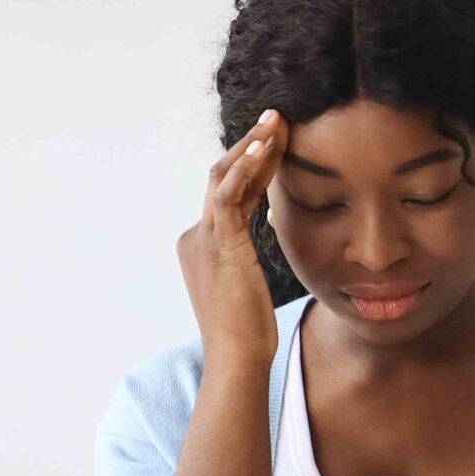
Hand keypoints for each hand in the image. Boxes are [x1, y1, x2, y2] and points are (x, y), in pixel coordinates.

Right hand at [179, 110, 285, 370]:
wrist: (237, 357)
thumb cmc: (250, 331)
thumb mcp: (250, 283)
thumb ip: (251, 255)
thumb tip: (272, 233)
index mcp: (204, 245)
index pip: (230, 193)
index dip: (254, 167)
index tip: (278, 144)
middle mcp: (196, 236)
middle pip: (222, 176)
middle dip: (250, 146)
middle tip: (275, 118)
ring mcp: (203, 238)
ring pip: (223, 177)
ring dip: (251, 147)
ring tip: (276, 121)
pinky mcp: (218, 244)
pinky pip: (228, 194)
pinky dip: (245, 168)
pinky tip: (266, 148)